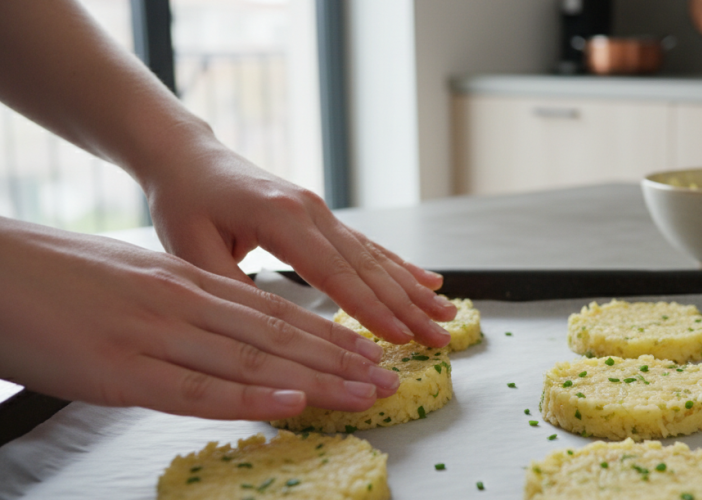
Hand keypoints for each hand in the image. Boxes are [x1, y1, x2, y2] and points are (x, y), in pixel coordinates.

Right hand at [0, 218, 400, 419]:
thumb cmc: (52, 276)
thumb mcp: (132, 281)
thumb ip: (181, 306)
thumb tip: (220, 329)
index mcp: (187, 281)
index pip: (274, 311)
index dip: (329, 335)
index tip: (371, 352)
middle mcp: (183, 302)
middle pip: (279, 335)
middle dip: (341, 360)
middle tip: (389, 379)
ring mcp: (155, 334)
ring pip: (253, 358)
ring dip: (317, 379)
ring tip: (367, 393)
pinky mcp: (120, 369)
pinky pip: (198, 386)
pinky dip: (251, 394)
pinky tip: (293, 400)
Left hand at [141, 145, 456, 347]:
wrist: (188, 157)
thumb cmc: (183, 203)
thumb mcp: (190, 250)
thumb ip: (231, 288)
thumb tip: (268, 332)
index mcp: (281, 219)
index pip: (335, 273)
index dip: (370, 308)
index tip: (401, 336)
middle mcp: (311, 211)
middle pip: (369, 267)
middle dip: (409, 306)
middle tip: (441, 336)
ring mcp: (321, 210)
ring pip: (376, 256)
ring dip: (414, 289)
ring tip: (447, 314)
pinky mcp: (323, 215)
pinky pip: (368, 245)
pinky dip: (401, 265)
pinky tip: (428, 280)